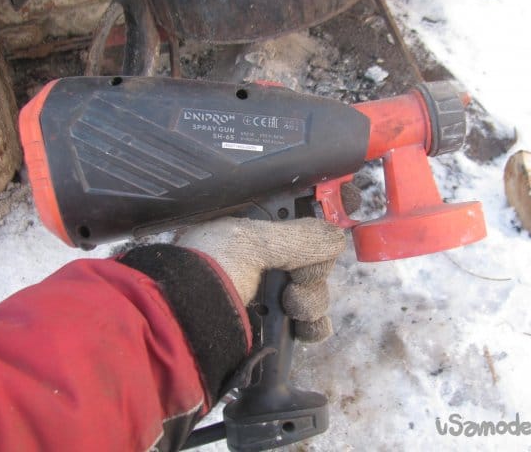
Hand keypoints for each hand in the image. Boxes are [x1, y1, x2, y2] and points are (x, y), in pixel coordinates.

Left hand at [177, 217, 345, 341]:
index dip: (324, 205)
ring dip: (312, 298)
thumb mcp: (250, 242)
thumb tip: (337, 235)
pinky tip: (303, 327)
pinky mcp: (271, 321)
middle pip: (314, 251)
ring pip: (314, 287)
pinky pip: (308, 319)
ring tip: (290, 307)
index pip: (296, 208)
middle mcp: (260, 252)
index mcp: (248, 224)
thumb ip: (300, 235)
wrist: (180, 329)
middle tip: (296, 280)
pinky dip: (312, 324)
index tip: (350, 201)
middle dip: (314, 268)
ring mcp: (267, 288)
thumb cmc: (207, 272)